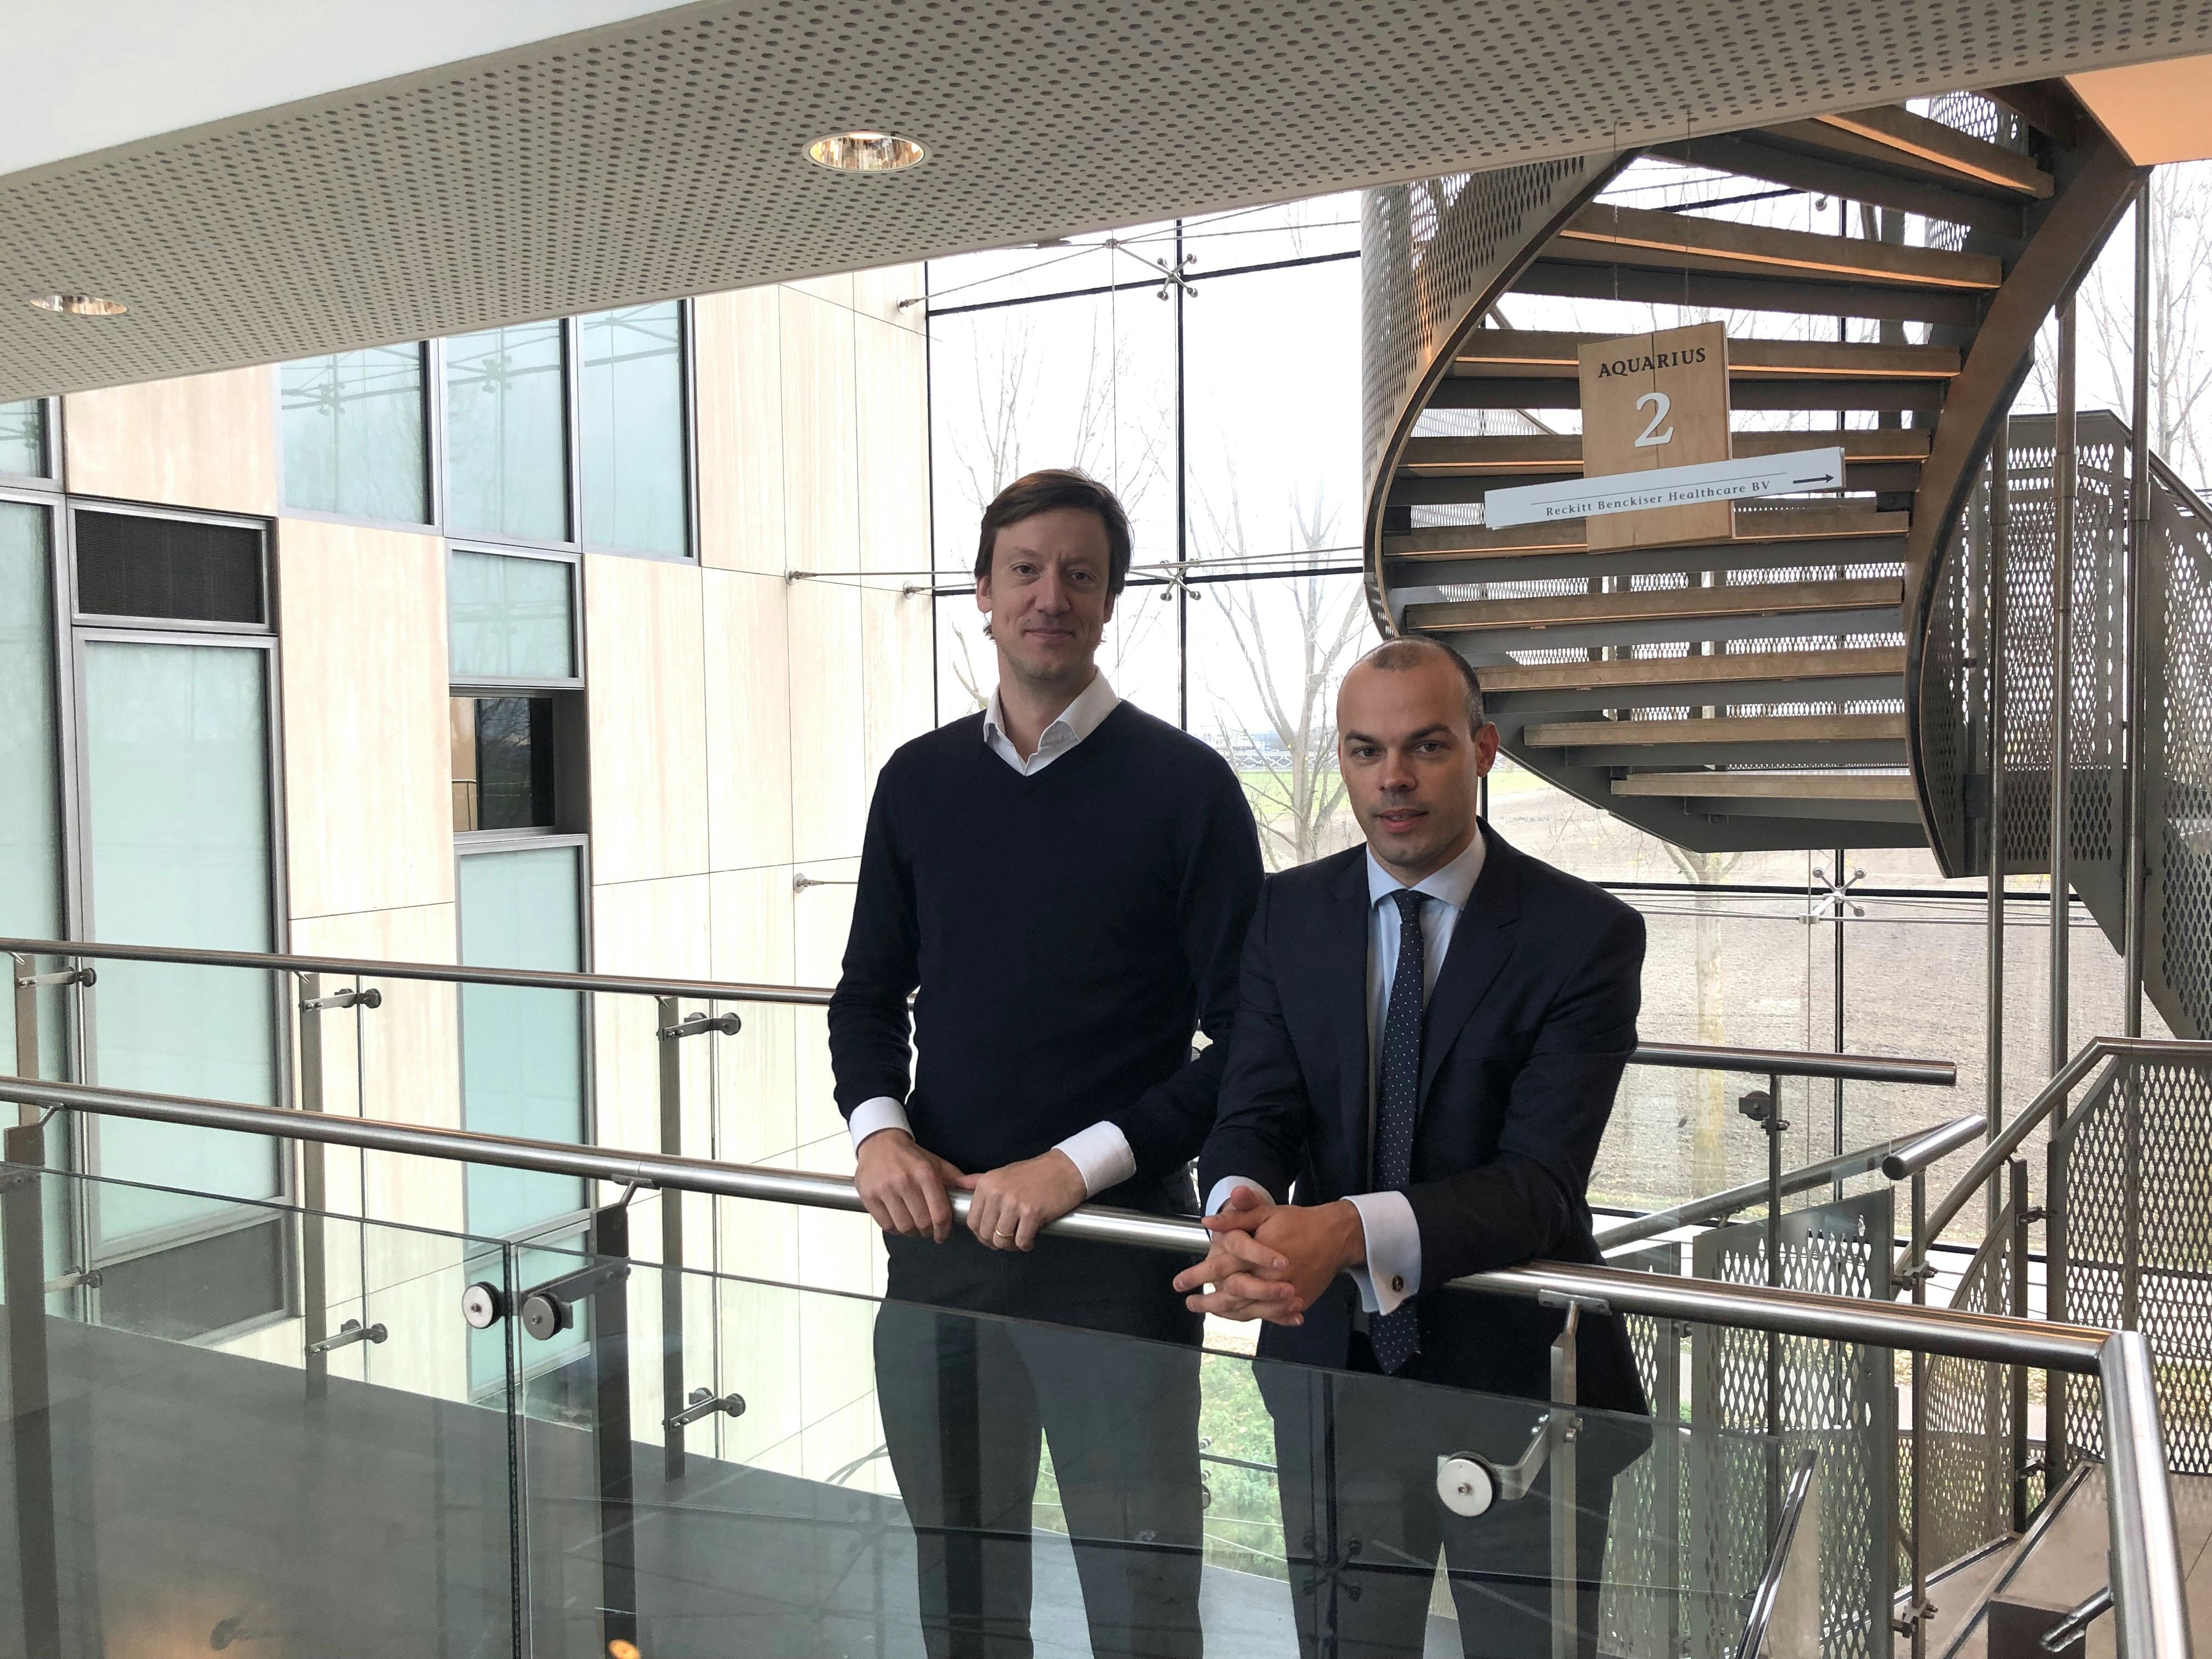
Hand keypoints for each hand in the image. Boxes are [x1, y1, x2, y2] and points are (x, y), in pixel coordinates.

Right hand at [855, 1129, 964, 1241]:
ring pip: (904, 1227)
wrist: (879, 1142)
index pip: (940, 1213)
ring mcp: (885, 1190)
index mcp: (926, 1174)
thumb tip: (974, 1193)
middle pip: (922, 1223)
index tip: (942, 1235)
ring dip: (911, 1232)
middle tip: (928, 1230)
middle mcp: (905, 1181)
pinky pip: (885, 1225)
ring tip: (913, 1226)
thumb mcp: (936, 1163)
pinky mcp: (868, 1196)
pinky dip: (894, 1229)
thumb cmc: (910, 1156)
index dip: (943, 1230)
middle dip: (928, 1232)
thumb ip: (955, 1179)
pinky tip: (898, 1222)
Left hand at [957, 1150, 1086, 1250]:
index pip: (972, 1221)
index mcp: (986, 1184)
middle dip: (996, 1242)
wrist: (1066, 1168)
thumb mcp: (1002, 1173)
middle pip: (986, 1233)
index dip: (981, 1234)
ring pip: (1001, 1240)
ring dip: (1010, 1246)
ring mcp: (1014, 1203)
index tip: (992, 1235)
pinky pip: (1021, 1241)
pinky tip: (1031, 1239)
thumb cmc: (1034, 1173)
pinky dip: (1026, 1245)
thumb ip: (978, 1181)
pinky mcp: (1032, 1213)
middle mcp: (997, 1193)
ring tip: (1019, 1239)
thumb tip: (958, 1185)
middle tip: (1008, 1240)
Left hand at [1172, 1187, 1365, 1324]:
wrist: (1336, 1236)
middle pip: (1231, 1296)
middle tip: (1190, 1304)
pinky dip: (1253, 1317)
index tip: (1178, 1283)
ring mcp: (1283, 1293)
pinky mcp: (1296, 1301)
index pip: (1219, 1267)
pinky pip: (1270, 1314)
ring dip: (1225, 1313)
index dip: (1197, 1276)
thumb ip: (1237, 1216)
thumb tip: (1208, 1222)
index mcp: (1256, 1253)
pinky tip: (1240, 1316)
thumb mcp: (1267, 1212)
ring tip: (1208, 1313)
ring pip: (1248, 1310)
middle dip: (1207, 1302)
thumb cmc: (1298, 1221)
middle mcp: (1267, 1277)